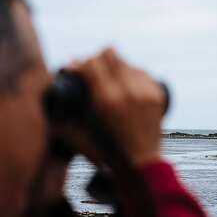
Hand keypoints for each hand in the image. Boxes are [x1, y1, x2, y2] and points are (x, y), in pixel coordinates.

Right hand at [68, 48, 166, 165]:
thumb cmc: (108, 152)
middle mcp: (127, 91)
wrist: (141, 163)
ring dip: (115, 68)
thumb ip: (66, 113)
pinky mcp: (157, 93)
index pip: (91, 63)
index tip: (76, 69)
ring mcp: (145, 91)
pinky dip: (132, 76)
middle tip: (93, 72)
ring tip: (110, 83)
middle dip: (98, 60)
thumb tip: (60, 81)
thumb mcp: (83, 132)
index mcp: (106, 100)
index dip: (80, 64)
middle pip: (110, 53)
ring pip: (126, 61)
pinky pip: (142, 71)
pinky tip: (126, 87)